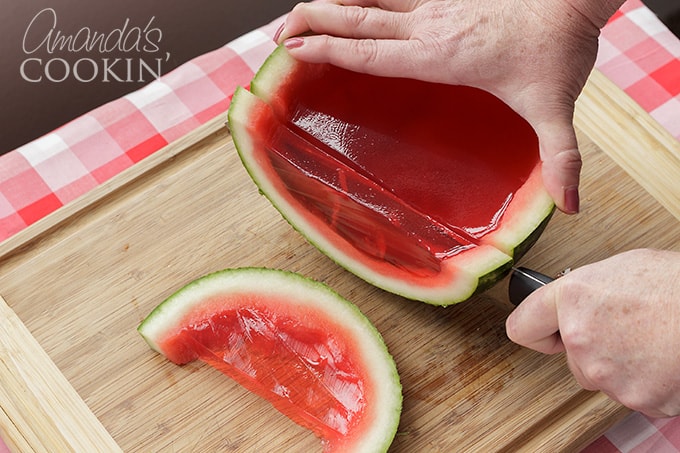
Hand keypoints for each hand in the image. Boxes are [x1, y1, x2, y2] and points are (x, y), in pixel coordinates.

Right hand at [275, 0, 622, 213]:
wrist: (571, 0)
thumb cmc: (556, 50)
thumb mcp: (555, 106)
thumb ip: (560, 156)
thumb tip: (567, 206)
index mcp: (439, 54)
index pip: (371, 50)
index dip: (329, 49)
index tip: (293, 49)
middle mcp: (428, 24)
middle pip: (356, 15)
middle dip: (312, 20)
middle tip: (280, 35)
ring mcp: (434, 5)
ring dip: (331, 3)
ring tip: (300, 16)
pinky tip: (349, 3)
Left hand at [506, 249, 679, 417]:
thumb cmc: (675, 286)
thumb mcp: (618, 269)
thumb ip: (582, 292)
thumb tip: (572, 305)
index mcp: (571, 299)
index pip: (521, 328)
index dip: (537, 328)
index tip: (547, 330)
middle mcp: (581, 339)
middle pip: (569, 357)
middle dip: (591, 346)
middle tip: (624, 326)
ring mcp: (607, 374)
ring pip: (599, 376)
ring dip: (618, 364)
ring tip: (649, 339)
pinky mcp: (636, 398)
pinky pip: (630, 392)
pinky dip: (645, 381)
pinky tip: (660, 357)